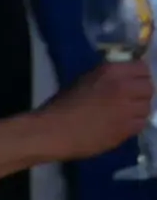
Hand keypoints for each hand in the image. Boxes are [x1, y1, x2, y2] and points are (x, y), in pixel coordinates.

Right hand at [39, 58, 153, 159]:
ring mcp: (128, 110)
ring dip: (138, 109)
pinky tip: (120, 125)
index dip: (137, 76)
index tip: (130, 81)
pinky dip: (133, 124)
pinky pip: (141, 123)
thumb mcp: (83, 81)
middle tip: (128, 99)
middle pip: (149, 87)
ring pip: (147, 107)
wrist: (52, 131)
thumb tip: (123, 79)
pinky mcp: (127, 129)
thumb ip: (107, 77)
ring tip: (123, 114)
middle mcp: (124, 88)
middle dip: (140, 93)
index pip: (142, 68)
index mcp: (111, 72)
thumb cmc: (61, 105)